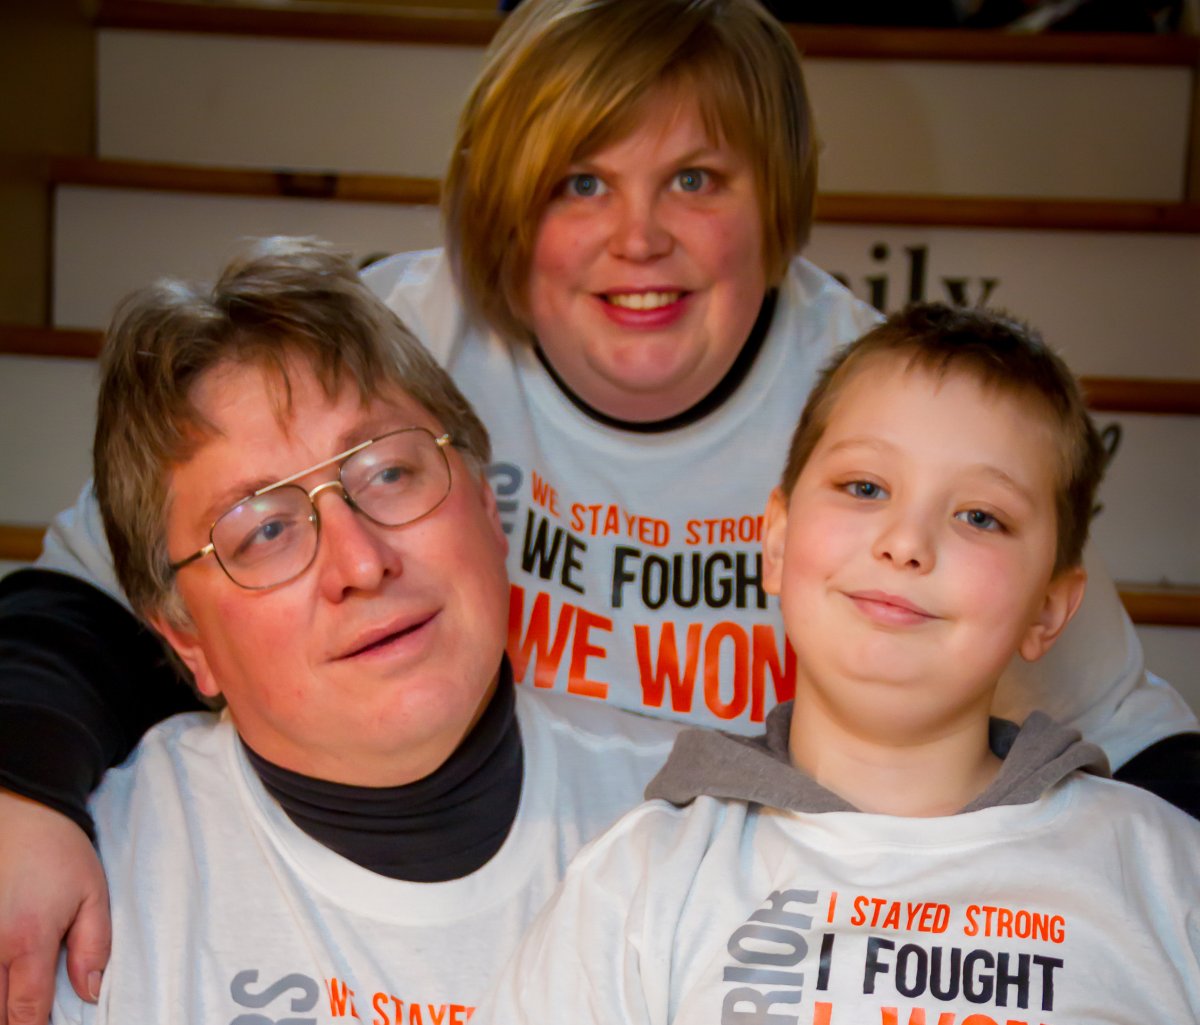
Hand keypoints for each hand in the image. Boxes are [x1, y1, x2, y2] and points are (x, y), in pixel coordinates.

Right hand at [0, 790, 109, 1024]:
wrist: (23, 814)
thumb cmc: (61, 854)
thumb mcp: (93, 895)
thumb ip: (93, 947)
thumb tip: (89, 994)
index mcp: (29, 940)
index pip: (25, 1010)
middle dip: (10, 1022)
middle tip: (30, 1017)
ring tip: (14, 1003)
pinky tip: (0, 984)